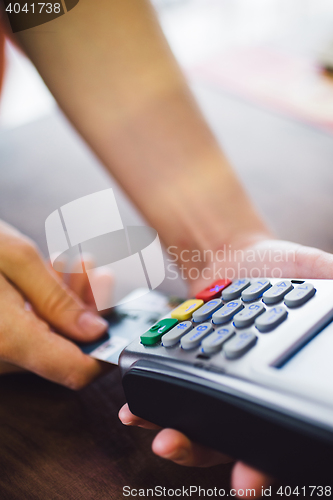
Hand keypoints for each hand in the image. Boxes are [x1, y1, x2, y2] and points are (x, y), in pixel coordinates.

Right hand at [0, 219, 109, 388]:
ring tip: (78, 265)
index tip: (123, 326)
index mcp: (10, 338)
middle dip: (90, 310)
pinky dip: (48, 305)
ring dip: (71, 302)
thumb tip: (94, 330)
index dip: (106, 353)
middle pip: (66, 349)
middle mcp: (0, 354)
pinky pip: (29, 330)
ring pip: (50, 337)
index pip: (75, 372)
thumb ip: (57, 299)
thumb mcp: (15, 258)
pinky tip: (54, 274)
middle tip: (98, 274)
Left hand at [119, 238, 332, 495]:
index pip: (284, 430)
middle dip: (238, 463)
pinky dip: (154, 405)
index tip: (259, 479)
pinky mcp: (190, 367)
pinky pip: (172, 393)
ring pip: (205, 429)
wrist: (238, 256)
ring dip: (186, 442)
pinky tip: (137, 410)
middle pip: (245, 444)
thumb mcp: (320, 276)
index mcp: (284, 376)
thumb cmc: (283, 269)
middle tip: (236, 480)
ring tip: (169, 442)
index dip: (276, 461)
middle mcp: (253, 389)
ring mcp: (220, 382)